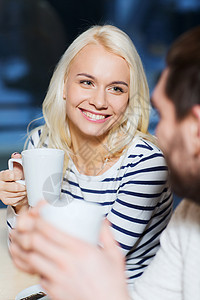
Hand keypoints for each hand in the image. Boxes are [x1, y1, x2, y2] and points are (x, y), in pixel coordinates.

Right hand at [0, 152, 27, 212]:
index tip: (21, 175)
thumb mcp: (15, 168)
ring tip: (26, 187)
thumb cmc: (14, 178)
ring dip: (25, 190)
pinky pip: (18, 199)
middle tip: (26, 183)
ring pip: (18, 193)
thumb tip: (17, 155)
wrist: (12, 190)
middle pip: (16, 187)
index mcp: (2, 176)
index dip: (18, 175)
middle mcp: (0, 185)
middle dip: (23, 185)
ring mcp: (3, 194)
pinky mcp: (7, 200)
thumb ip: (16, 160)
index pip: (9, 175)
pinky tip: (23, 193)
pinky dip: (23, 196)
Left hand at [10, 203, 129, 299]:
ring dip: (27, 249)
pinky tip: (38, 263)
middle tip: (29, 228)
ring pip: (31, 259)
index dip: (38, 220)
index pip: (49, 230)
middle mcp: (65, 263)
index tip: (38, 216)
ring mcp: (57, 279)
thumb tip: (103, 221)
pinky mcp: (53, 292)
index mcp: (79, 250)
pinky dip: (34, 267)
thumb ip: (107, 234)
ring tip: (29, 244)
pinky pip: (37, 276)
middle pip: (35, 242)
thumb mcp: (114, 255)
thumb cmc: (112, 285)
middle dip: (28, 231)